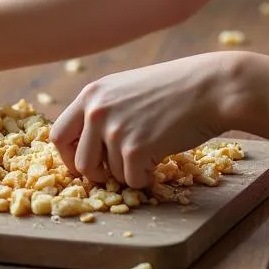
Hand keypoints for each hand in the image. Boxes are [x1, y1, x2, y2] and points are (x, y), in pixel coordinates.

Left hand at [51, 53, 241, 189]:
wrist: (210, 87)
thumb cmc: (173, 89)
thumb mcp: (126, 90)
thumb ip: (103, 111)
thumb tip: (85, 149)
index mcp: (92, 93)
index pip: (58, 135)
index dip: (70, 156)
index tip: (88, 163)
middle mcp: (96, 110)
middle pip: (79, 164)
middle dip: (99, 174)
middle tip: (121, 167)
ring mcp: (114, 130)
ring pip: (110, 175)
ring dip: (129, 171)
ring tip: (153, 148)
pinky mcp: (135, 149)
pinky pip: (133, 181)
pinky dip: (148, 176)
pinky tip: (164, 152)